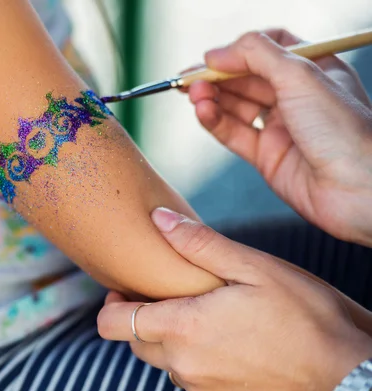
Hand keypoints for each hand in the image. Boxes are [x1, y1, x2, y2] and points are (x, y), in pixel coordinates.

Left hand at [98, 208, 371, 390]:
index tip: (123, 290)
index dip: (110, 305)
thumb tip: (158, 220)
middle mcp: (183, 366)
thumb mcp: (255, 268)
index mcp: (183, 328)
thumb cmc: (306, 317)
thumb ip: (199, 245)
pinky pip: (191, 381)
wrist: (348, 377)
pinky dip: (197, 362)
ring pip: (165, 362)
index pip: (113, 323)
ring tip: (209, 319)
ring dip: (175, 340)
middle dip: (144, 318)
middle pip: (136, 341)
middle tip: (173, 297)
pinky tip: (228, 345)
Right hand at [185, 29, 371, 245]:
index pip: (267, 49)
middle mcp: (296, 97)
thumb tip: (215, 53)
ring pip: (236, 106)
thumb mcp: (300, 75)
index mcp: (313, 69)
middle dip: (216, 76)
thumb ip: (256, 55)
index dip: (239, 51)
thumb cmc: (346, 130)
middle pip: (245, 78)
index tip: (214, 57)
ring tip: (192, 95)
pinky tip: (202, 112)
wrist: (360, 189)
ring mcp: (281, 127)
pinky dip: (215, 122)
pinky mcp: (267, 156)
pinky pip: (234, 134)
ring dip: (212, 98)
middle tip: (188, 79)